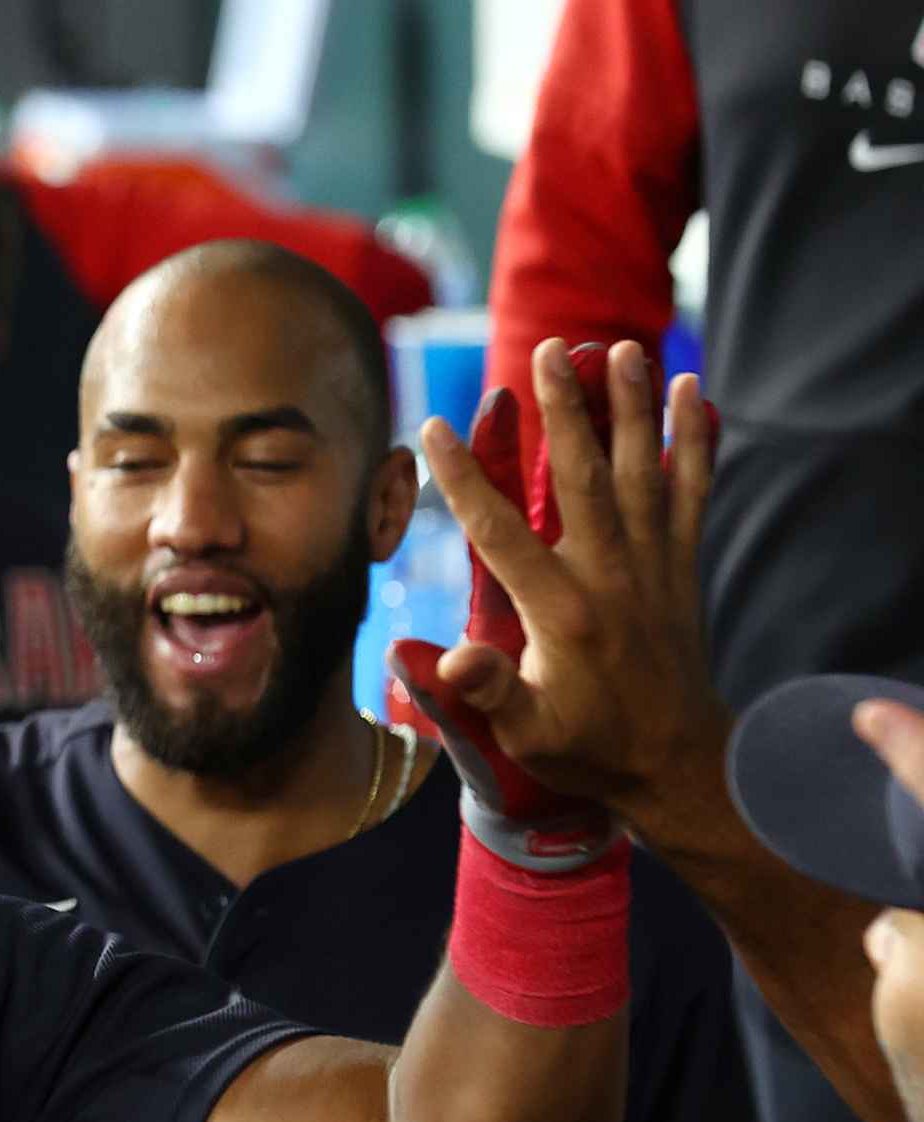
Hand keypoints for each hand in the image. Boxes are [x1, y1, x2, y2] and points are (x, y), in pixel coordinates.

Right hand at [392, 338, 724, 829]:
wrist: (678, 766)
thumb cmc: (587, 749)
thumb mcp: (524, 733)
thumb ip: (484, 692)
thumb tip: (444, 657)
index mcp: (561, 613)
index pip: (500, 533)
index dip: (464, 480)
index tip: (433, 429)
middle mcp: (611, 577)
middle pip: (583, 478)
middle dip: (566, 411)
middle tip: (550, 351)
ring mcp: (653, 567)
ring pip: (642, 472)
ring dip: (632, 407)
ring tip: (621, 348)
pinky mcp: (682, 566)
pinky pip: (692, 492)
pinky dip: (695, 442)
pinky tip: (693, 393)